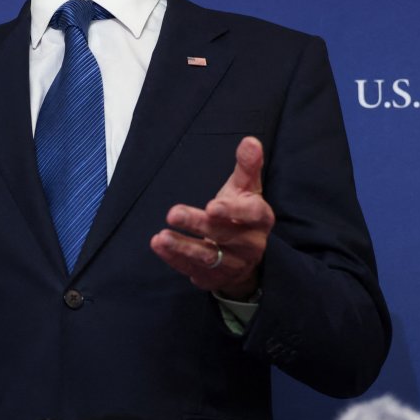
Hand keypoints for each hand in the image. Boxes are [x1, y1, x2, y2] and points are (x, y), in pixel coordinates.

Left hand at [150, 136, 272, 297]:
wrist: (243, 256)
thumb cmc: (241, 213)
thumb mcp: (246, 189)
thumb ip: (247, 166)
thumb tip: (249, 141)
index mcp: (260, 219)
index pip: (252, 214)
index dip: (233, 211)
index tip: (212, 206)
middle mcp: (251, 244)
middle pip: (224, 234)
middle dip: (198, 224)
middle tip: (173, 213)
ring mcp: (233, 264)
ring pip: (208, 257)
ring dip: (183, 246)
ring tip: (162, 236)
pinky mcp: (214, 278)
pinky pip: (192, 269)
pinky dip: (174, 258)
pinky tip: (159, 245)